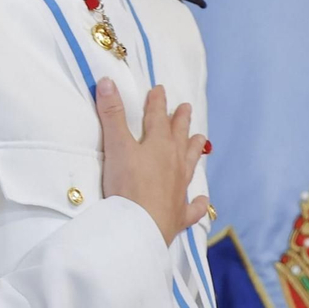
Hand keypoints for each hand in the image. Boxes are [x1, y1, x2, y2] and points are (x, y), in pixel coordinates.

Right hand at [95, 79, 208, 245]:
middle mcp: (174, 164)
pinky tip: (201, 201)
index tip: (160, 90)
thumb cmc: (128, 185)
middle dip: (181, 121)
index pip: (158, 118)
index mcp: (159, 145)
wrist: (141, 226)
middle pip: (179, 137)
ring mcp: (179, 189)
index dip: (157, 102)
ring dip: (194, 150)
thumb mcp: (116, 146)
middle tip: (187, 107)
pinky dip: (198, 203)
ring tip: (201, 139)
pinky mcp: (179, 214)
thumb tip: (107, 81)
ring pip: (190, 164)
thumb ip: (112, 114)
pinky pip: (193, 208)